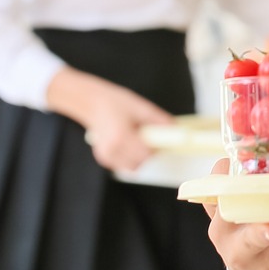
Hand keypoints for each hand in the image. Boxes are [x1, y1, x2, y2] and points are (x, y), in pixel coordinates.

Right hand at [50, 69, 172, 172]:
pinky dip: (130, 157)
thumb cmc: (116, 103)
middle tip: (149, 138)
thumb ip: (159, 120)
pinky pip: (124, 165)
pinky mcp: (103, 158)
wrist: (92, 102)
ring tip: (136, 139)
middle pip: (141, 162)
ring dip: (140, 157)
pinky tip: (128, 143)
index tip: (160, 138)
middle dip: (149, 152)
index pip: (147, 153)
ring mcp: (105, 156)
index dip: (157, 147)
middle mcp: (111, 150)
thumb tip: (175, 129)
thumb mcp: (141, 107)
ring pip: (133, 167)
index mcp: (121, 137)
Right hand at [203, 158, 268, 269]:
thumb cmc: (246, 236)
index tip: (245, 204)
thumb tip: (229, 160)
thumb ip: (227, 190)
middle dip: (265, 235)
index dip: (233, 206)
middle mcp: (245, 251)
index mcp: (224, 231)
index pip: (225, 217)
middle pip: (255, 242)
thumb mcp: (229, 218)